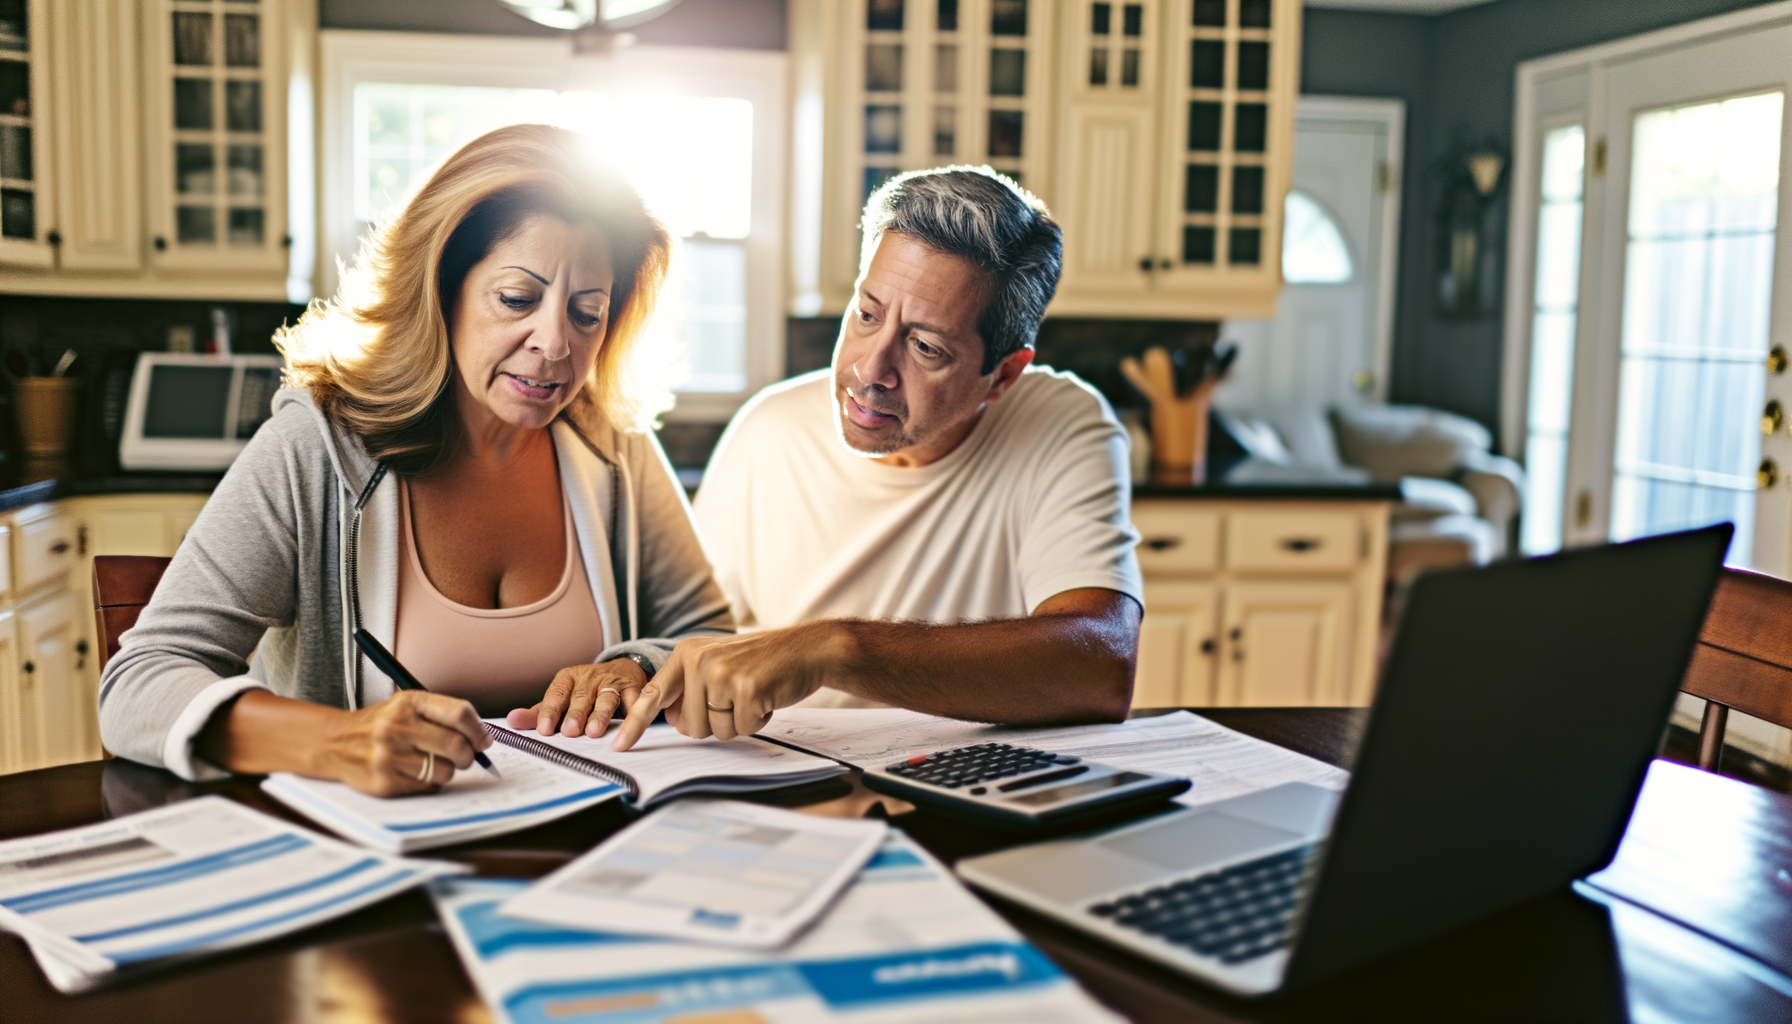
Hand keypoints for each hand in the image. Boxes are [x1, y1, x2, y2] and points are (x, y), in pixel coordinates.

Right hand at [314, 690, 491, 797]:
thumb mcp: (407, 706)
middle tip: (464, 757)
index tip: (482, 741)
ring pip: (444, 771)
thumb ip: (443, 716)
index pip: (460, 713)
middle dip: (467, 755)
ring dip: (447, 770)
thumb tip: (484, 740)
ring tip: (433, 763)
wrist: (334, 742)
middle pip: (456, 745)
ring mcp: (388, 756)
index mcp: (408, 702)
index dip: (478, 730)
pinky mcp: (383, 782)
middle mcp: (396, 727)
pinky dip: (430, 783)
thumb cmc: (380, 724)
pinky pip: (427, 787)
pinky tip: (416, 773)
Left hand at [509, 659, 649, 737]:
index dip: (550, 711)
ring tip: (594, 732)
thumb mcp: (561, 698)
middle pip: (581, 696)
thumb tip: (511, 721)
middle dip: (575, 714)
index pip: (556, 693)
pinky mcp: (634, 689)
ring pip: (607, 697)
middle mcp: (590, 678)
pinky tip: (628, 727)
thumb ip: (539, 713)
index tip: (544, 730)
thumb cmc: (585, 691)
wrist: (621, 671)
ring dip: (600, 714)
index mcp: (568, 678)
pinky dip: (632, 714)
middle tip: (569, 731)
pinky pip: (634, 701)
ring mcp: (613, 682)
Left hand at [612, 627, 840, 749]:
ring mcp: (722, 674)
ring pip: (716, 731)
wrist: (807, 649)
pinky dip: (758, 720)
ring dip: (738, 722)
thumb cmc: (763, 662)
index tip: (618, 746)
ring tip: (753, 695)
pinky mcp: (747, 690)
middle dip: (715, 722)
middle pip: (690, 726)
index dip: (634, 724)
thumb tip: (673, 721)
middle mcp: (699, 661)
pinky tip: (767, 697)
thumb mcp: (718, 663)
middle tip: (736, 699)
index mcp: (687, 654)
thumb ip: (691, 688)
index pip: (653, 695)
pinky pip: (743, 728)